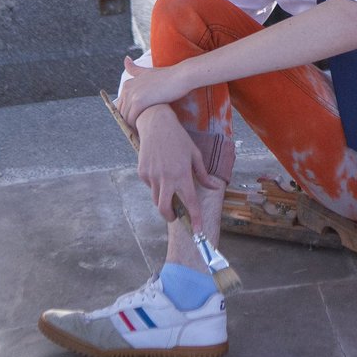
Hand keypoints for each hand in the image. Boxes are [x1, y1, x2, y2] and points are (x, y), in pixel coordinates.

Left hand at [117, 57, 190, 127]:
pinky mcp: (138, 102)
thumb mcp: (148, 71)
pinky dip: (137, 127)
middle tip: (140, 132)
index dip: (128, 116)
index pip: (121, 106)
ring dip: (132, 127)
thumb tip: (125, 59)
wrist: (180, 77)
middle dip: (129, 123)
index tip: (138, 123)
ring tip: (142, 134)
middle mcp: (126, 89)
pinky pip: (132, 120)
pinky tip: (145, 132)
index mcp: (128, 84)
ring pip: (126, 118)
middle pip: (122, 113)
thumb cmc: (168, 76)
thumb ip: (135, 69)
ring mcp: (131, 96)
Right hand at [134, 105, 222, 222]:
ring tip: (169, 188)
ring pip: (156, 198)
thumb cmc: (179, 138)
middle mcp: (165, 178)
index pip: (190, 203)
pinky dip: (156, 185)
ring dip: (163, 200)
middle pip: (164, 209)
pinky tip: (160, 171)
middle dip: (170, 217)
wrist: (156, 124)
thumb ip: (203, 175)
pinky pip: (149, 186)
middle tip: (176, 216)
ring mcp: (151, 176)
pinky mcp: (142, 172)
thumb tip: (214, 188)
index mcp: (182, 175)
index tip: (197, 232)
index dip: (195, 219)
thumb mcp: (195, 155)